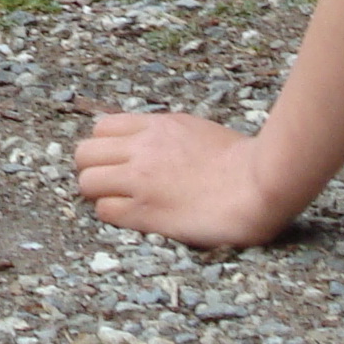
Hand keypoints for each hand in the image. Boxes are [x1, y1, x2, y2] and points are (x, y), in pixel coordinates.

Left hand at [71, 111, 295, 248]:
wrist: (258, 183)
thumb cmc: (240, 160)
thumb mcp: (196, 130)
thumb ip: (165, 134)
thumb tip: (148, 141)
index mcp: (155, 126)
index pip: (101, 127)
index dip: (104, 147)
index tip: (116, 161)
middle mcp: (141, 149)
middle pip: (84, 154)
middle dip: (92, 169)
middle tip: (110, 184)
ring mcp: (140, 181)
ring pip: (87, 182)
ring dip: (98, 194)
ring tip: (119, 203)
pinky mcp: (145, 212)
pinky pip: (104, 211)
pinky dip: (112, 214)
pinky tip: (133, 217)